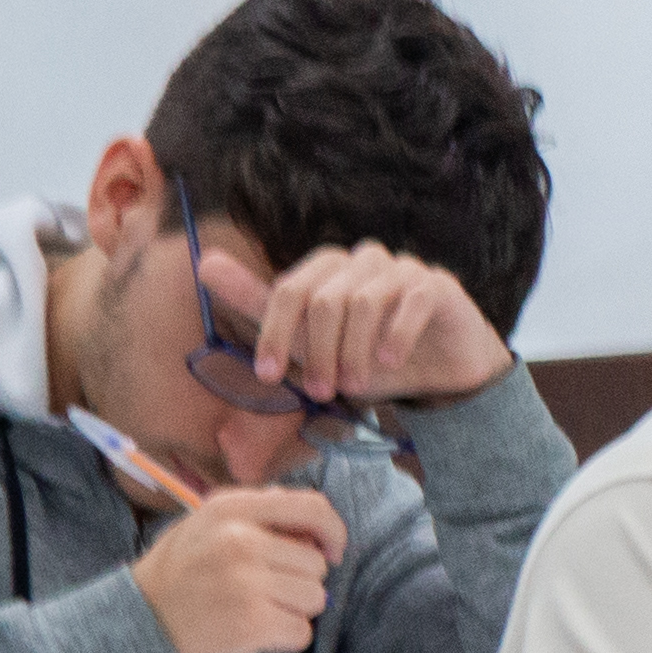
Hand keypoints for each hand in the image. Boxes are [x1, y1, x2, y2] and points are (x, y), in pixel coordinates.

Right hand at [128, 484, 345, 652]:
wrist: (136, 626)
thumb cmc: (178, 578)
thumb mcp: (203, 527)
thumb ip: (254, 517)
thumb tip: (313, 524)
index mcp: (230, 509)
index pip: (312, 507)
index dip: (332, 531)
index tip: (330, 552)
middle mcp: (239, 540)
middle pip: (316, 564)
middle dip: (298, 582)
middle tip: (258, 592)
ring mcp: (247, 582)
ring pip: (315, 598)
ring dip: (292, 611)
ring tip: (251, 610)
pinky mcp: (253, 623)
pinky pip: (302, 632)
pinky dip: (283, 639)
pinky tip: (250, 634)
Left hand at [204, 239, 508, 408]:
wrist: (447, 374)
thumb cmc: (375, 358)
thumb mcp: (312, 343)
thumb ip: (261, 306)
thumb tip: (204, 262)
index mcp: (329, 267)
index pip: (289, 290)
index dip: (274, 333)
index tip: (270, 377)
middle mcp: (363, 259)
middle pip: (324, 299)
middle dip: (317, 352)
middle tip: (323, 393)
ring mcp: (403, 268)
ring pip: (362, 302)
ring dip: (353, 352)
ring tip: (356, 387)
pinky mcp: (437, 284)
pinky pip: (409, 302)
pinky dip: (395, 337)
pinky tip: (390, 363)